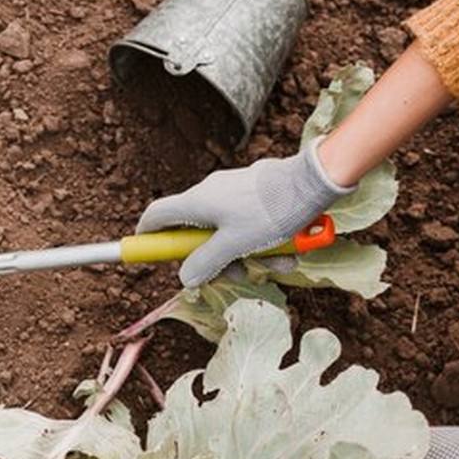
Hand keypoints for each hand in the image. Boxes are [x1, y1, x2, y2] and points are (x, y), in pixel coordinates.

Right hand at [136, 138, 352, 286]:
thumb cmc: (269, 211)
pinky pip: (250, 224)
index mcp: (196, 202)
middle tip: (234, 274)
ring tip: (276, 264)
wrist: (312, 181)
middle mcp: (210, 194)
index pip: (156, 216)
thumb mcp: (235, 245)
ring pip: (229, 232)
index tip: (146, 253)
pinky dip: (265, 241)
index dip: (147, 236)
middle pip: (196, 234)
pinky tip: (288, 252)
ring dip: (249, 255)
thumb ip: (206, 263)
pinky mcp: (255, 193)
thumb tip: (186, 278)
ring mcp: (233, 192)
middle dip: (216, 260)